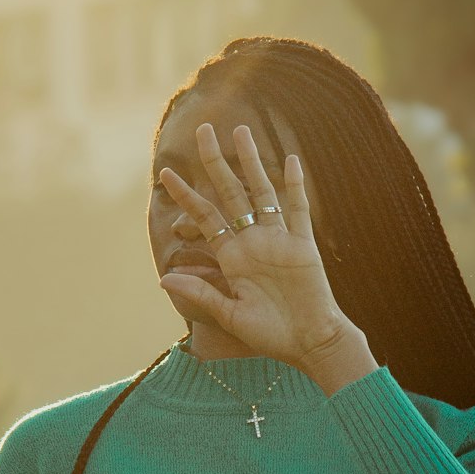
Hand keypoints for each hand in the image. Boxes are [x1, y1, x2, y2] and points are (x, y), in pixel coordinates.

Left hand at [158, 122, 359, 365]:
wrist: (309, 343)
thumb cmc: (270, 334)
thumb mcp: (230, 315)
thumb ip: (201, 294)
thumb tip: (164, 279)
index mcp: (231, 257)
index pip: (204, 216)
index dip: (185, 194)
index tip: (166, 173)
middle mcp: (252, 242)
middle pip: (230, 193)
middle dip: (216, 162)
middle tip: (203, 130)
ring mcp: (278, 240)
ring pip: (262, 192)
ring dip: (251, 162)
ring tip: (241, 131)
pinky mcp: (303, 245)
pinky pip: (298, 210)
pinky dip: (295, 185)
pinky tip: (290, 160)